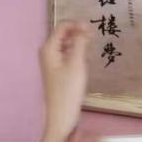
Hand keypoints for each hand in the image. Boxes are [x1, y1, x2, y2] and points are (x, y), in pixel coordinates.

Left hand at [38, 22, 91, 141]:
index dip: (78, 25)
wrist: (62, 116)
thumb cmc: (68, 90)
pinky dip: (78, 55)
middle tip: (94, 40)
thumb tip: (83, 25)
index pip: (63, 26)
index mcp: (49, 48)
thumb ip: (80, 42)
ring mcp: (52, 62)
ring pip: (68, 45)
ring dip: (80, 45)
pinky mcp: (58, 71)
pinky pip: (68, 56)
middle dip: (79, 34)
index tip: (93, 31)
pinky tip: (86, 62)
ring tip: (91, 52)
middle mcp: (48, 52)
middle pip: (65, 34)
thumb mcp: (76, 63)